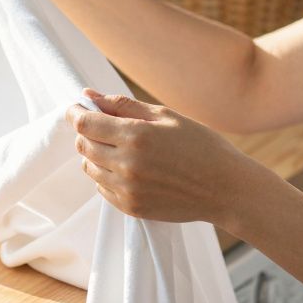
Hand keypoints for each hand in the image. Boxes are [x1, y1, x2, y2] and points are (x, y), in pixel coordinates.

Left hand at [67, 88, 254, 225]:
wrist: (225, 189)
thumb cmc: (201, 146)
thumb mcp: (166, 116)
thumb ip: (123, 105)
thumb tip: (90, 95)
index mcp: (136, 136)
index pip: (85, 123)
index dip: (76, 112)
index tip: (77, 107)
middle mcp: (127, 164)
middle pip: (83, 146)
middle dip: (86, 132)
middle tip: (102, 125)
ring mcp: (127, 189)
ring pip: (89, 168)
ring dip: (95, 155)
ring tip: (120, 148)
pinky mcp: (131, 208)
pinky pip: (102, 188)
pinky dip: (106, 176)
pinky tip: (128, 169)